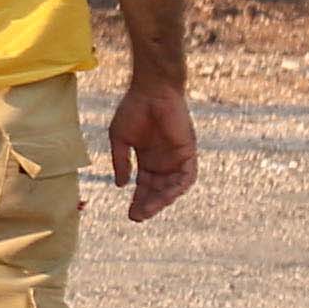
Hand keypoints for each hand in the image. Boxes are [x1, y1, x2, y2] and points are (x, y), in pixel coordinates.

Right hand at [104, 78, 196, 222]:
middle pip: (157, 190)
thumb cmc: (134, 108)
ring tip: (147, 210)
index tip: (130, 214)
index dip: (138, 199)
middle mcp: (163, 161)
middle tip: (136, 217)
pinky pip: (187, 177)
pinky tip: (166, 197)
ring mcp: (177, 158)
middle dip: (148, 204)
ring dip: (161, 200)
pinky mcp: (188, 153)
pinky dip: (178, 188)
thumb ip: (121, 161)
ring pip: (172, 187)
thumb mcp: (120, 138)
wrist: (151, 90)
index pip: (144, 185)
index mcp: (147, 158)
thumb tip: (121, 185)